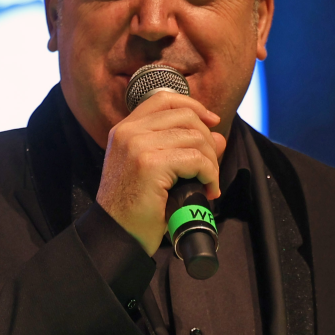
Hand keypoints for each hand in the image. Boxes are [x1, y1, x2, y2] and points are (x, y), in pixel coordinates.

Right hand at [96, 89, 223, 256]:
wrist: (116, 235)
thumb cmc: (135, 207)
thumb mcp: (156, 170)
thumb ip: (182, 147)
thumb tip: (218, 136)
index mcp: (125, 130)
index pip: (164, 99)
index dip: (193, 106)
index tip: (211, 122)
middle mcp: (128, 132)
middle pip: (185, 117)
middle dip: (207, 142)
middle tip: (209, 170)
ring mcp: (138, 145)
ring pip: (195, 138)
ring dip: (210, 163)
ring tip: (207, 184)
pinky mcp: (150, 164)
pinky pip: (196, 159)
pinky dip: (209, 175)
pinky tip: (207, 190)